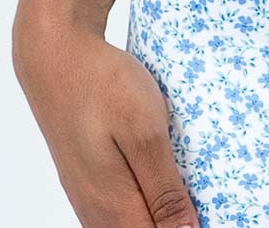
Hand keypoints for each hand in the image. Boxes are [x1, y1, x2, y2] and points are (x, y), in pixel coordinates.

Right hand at [13, 19, 200, 226]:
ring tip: (187, 185)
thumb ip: (164, 191)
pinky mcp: (88, 183)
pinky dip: (144, 202)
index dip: (187, 227)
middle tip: (201, 191)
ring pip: (131, 224)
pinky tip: (160, 178)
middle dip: (176, 221)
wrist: (56, 56)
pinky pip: (120, 210)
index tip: (212, 209)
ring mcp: (89, 200)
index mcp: (115, 209)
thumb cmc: (103, 88)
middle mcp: (98, 214)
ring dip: (160, 213)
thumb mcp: (145, 133)